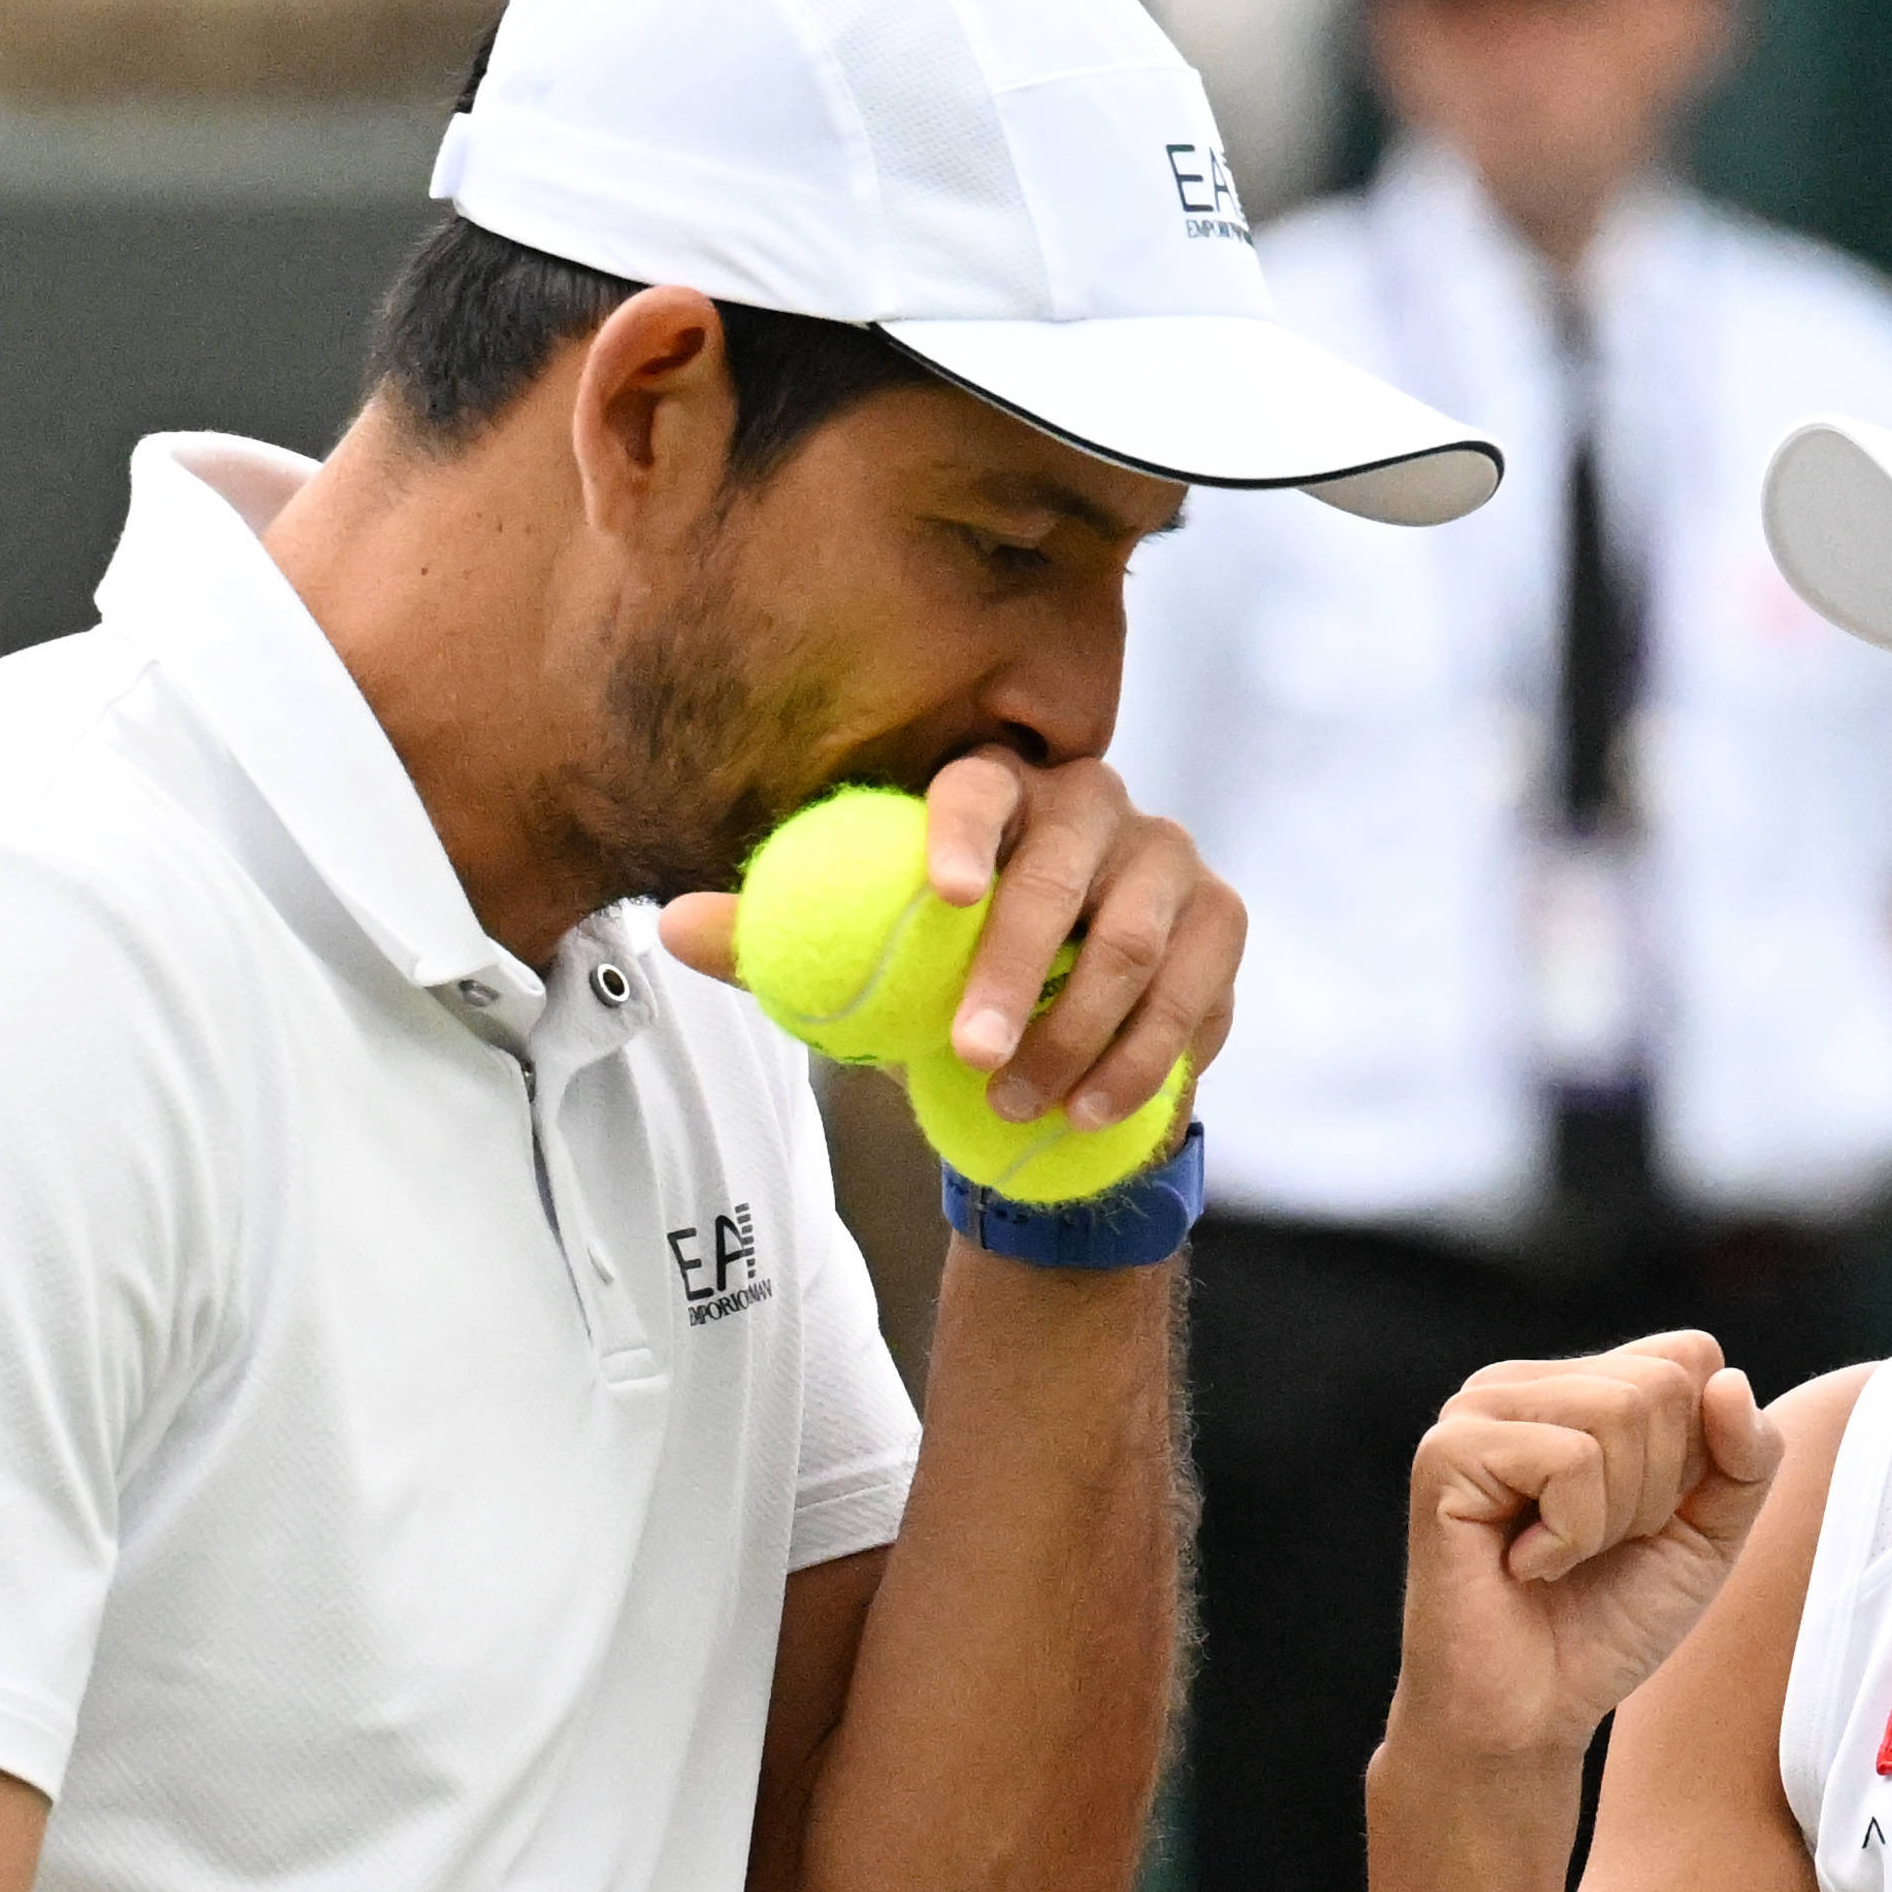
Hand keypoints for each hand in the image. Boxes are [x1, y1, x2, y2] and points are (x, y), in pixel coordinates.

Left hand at [657, 749, 1241, 1136]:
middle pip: (1067, 869)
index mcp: (1004, 791)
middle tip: (969, 1052)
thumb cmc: (942, 984)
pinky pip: (1189, 995)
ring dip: (1075, 1034)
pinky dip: (1137, 1062)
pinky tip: (1085, 1109)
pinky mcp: (1221, 923)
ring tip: (1016, 1103)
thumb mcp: (856, 967)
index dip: (966, 828)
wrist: (1054, 1050)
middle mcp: (1096, 805)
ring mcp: (1170, 860)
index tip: (942, 896)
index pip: (984, 782)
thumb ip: (776, 943)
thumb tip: (670, 928)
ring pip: (1133, 941)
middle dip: (1020, 968)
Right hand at [1390, 1335, 1783, 1771]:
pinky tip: (1524, 1566)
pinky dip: (1571, 1535)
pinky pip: (1570, 1460)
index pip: (1691, 1357)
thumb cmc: (1606, 1625)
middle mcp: (1519, 1383)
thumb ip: (1746, 1456)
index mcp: (1574, 1385)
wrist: (1525, 1716)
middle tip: (1594, 1550)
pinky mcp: (1447, 1454)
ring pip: (1619, 1413)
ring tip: (1559, 1557)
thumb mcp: (1708, 1534)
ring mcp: (1474, 1411)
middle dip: (1655, 1493)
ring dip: (1613, 1517)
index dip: (1699, 1457)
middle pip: (1661, 1385)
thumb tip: (1729, 1380)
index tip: (1641, 1522)